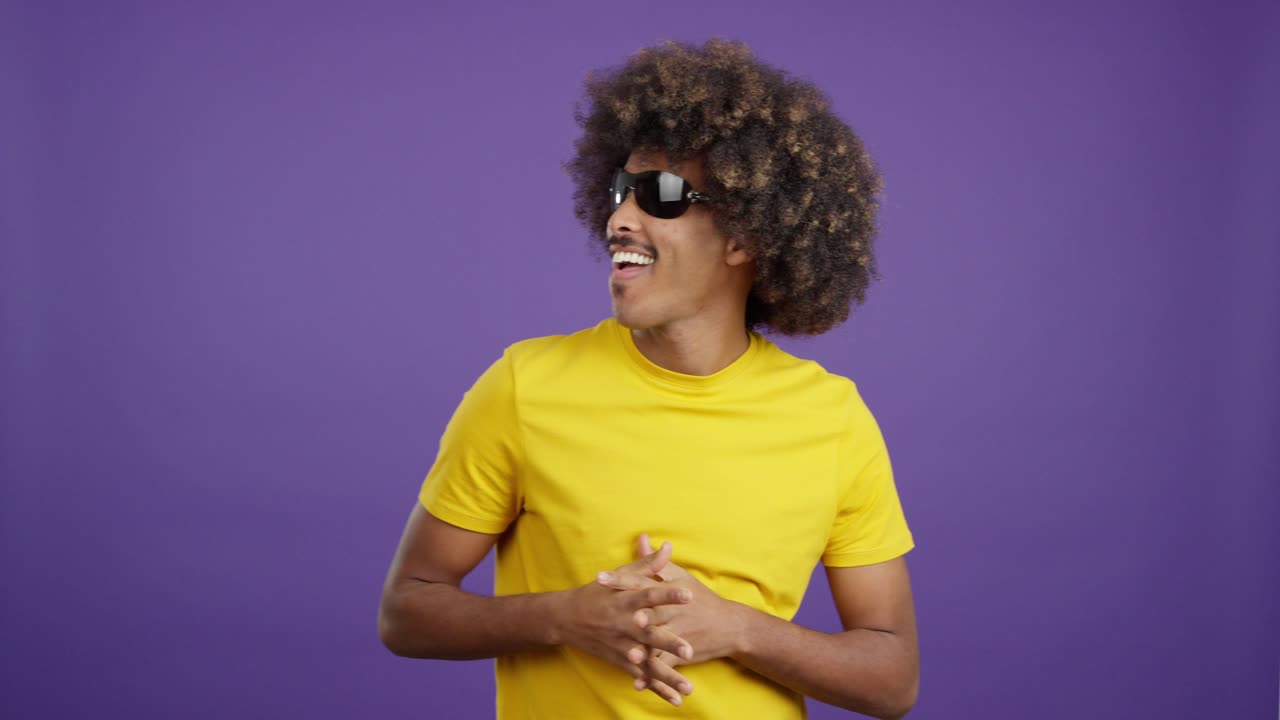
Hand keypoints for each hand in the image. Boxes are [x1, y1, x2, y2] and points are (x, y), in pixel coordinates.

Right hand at [552, 540, 696, 701]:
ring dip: (667, 675)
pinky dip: (655, 687)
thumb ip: (647, 564)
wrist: (565, 618)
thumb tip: (668, 546)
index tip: (688, 594)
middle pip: (649, 634)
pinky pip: (639, 676)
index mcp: (625, 600)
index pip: (649, 595)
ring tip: (688, 687)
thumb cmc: (597, 593)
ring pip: (647, 662)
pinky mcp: (618, 660)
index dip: (668, 595)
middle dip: (668, 643)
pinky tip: (674, 698)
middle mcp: (622, 624)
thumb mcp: (620, 576)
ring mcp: (620, 645)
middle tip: (690, 651)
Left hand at [596, 535, 748, 701]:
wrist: (729, 626)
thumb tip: (642, 538)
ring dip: (644, 646)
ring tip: (629, 652)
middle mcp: (672, 611)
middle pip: (650, 609)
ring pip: (658, 641)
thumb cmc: (700, 599)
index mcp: (669, 591)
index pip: (642, 582)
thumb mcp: (679, 576)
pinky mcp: (681, 654)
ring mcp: (677, 633)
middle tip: (613, 610)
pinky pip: (664, 665)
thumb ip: (655, 561)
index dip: (621, 579)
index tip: (600, 577)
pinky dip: (651, 676)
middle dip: (632, 611)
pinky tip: (636, 682)